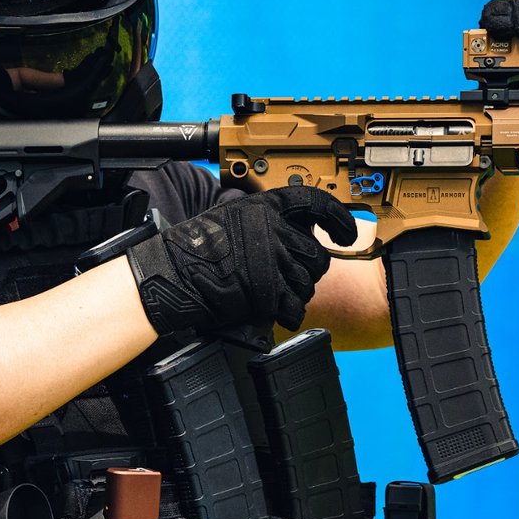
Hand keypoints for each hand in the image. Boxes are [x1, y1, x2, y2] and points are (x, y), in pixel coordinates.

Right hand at [126, 186, 358, 336]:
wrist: (172, 274)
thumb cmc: (195, 249)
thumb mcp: (233, 217)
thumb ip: (266, 222)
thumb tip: (296, 232)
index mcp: (265, 207)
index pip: (316, 203)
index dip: (338, 219)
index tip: (346, 232)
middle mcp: (273, 230)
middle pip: (317, 254)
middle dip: (309, 271)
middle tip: (292, 278)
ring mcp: (272, 260)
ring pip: (308, 282)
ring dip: (297, 293)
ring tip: (276, 295)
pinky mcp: (268, 290)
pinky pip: (295, 307)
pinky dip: (289, 314)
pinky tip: (276, 313)